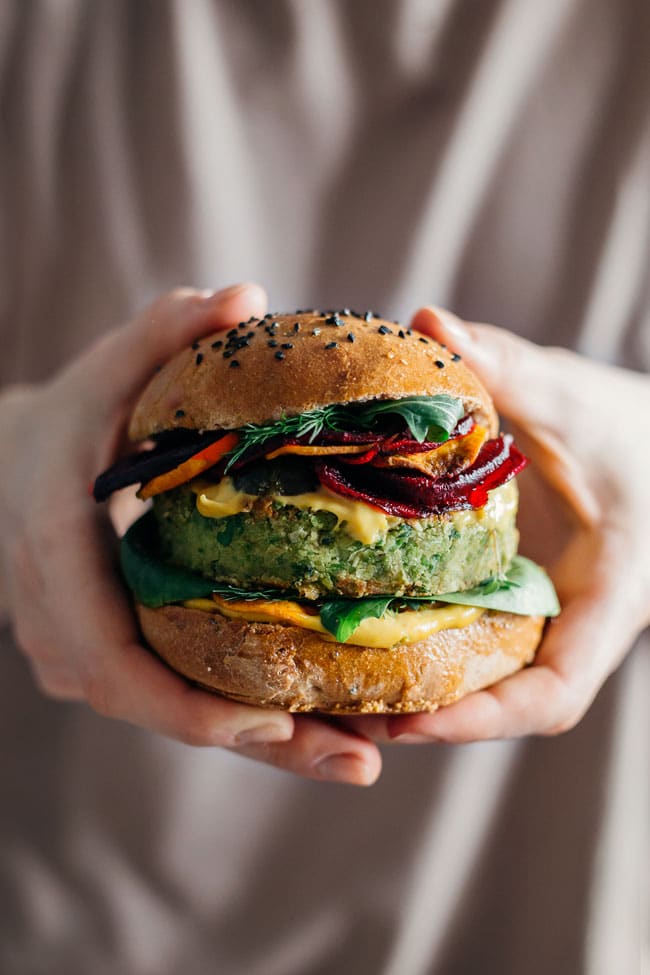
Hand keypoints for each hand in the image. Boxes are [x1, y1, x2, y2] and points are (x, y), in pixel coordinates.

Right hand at [0, 284, 380, 784]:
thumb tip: (248, 296)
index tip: (283, 718)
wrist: (5, 471)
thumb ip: (165, 330)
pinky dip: (244, 711)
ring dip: (265, 740)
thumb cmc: (62, 420)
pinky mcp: (108, 659)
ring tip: (360, 750)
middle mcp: (64, 632)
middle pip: (165, 713)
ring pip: (178, 715)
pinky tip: (320, 715)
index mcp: (60, 565)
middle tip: (361, 761)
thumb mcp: (104, 369)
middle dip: (262, 745)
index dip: (196, 709)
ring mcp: (80, 656)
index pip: (118, 667)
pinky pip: (180, 696)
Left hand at [374, 307, 648, 742]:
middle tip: (337, 715)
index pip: (552, 695)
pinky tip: (354, 625)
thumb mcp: (577, 399)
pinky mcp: (518, 592)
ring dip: (411, 690)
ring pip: (481, 676)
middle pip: (500, 704)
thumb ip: (512, 368)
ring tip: (326, 686)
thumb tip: (427, 322)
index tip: (406, 722)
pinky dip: (418, 642)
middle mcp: (572, 622)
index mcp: (608, 600)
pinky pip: (470, 634)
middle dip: (426, 718)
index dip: (482, 721)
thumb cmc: (636, 428)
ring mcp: (544, 612)